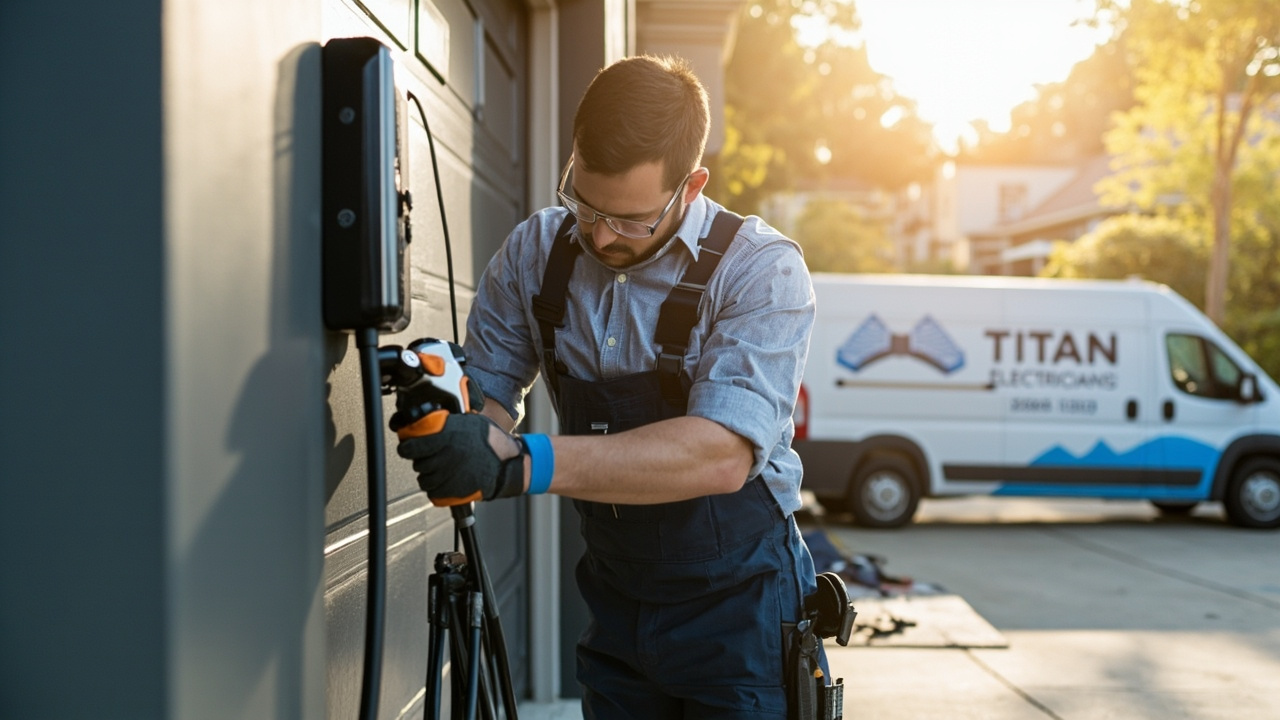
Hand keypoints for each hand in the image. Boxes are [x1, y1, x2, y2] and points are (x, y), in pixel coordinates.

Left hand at [395, 412, 524, 504]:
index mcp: (446, 438)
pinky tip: (446, 480)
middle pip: (417, 463)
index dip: (406, 447)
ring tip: (441, 469)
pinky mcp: (453, 492)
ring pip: (424, 480)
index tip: (407, 447)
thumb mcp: (468, 421)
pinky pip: (434, 493)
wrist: (508, 463)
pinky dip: (437, 488)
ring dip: (429, 475)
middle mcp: (444, 457)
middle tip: (432, 457)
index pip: (411, 447)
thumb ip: (446, 424)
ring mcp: (448, 476)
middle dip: (422, 460)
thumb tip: (427, 423)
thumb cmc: (491, 440)